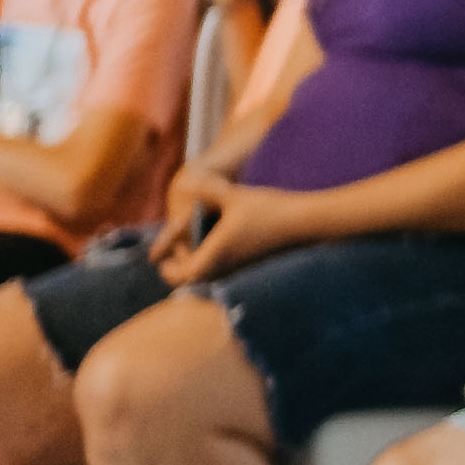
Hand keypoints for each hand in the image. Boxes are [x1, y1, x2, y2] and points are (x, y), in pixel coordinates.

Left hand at [150, 167, 314, 283]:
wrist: (304, 223)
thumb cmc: (269, 209)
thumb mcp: (234, 195)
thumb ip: (207, 191)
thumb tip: (185, 183)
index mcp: (218, 251)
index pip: (185, 274)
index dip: (169, 269)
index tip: (160, 261)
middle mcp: (228, 264)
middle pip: (195, 281)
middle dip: (179, 273)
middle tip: (170, 262)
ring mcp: (242, 267)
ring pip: (211, 279)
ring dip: (196, 271)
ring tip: (190, 256)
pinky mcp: (253, 265)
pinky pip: (225, 274)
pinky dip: (213, 268)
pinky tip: (215, 253)